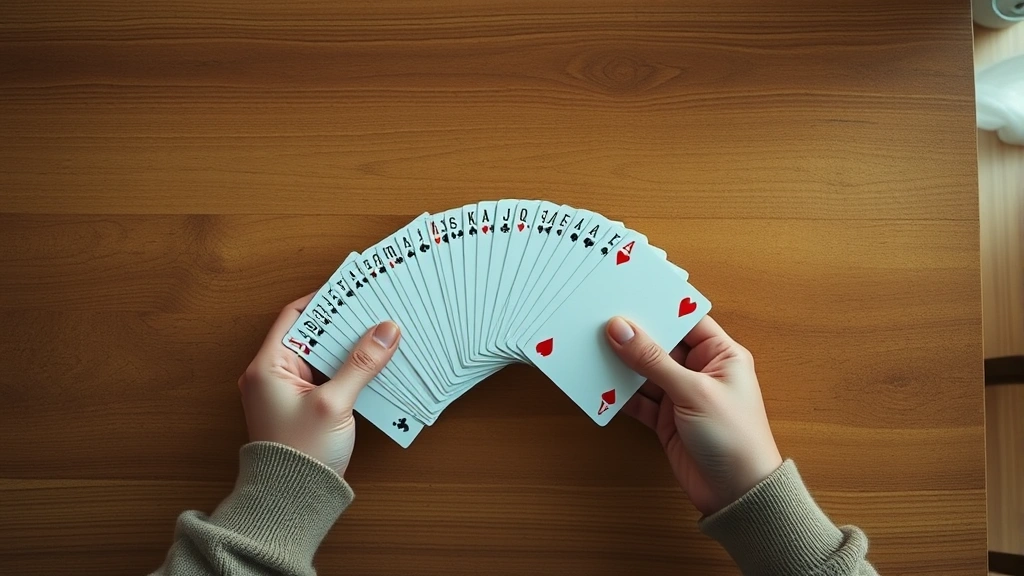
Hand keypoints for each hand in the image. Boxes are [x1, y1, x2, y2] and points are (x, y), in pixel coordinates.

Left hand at [237, 294, 400, 477]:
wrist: (291, 501)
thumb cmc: (302, 455)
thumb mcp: (335, 403)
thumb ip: (360, 364)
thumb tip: (386, 331)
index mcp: (267, 367)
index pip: (295, 317)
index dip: (324, 300)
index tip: (352, 289)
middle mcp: (272, 375)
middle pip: (311, 335)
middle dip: (343, 323)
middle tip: (373, 309)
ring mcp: (286, 392)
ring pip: (321, 356)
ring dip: (348, 347)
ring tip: (378, 334)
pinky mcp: (302, 407)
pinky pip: (326, 377)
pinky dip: (346, 369)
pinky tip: (372, 366)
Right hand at [606, 315, 781, 515]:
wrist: (737, 494)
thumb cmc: (735, 438)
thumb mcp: (693, 392)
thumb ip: (653, 360)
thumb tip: (621, 329)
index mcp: (721, 354)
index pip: (686, 319)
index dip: (658, 306)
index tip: (626, 293)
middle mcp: (700, 370)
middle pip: (660, 344)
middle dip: (632, 335)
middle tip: (599, 320)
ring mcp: (681, 395)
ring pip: (644, 371)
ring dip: (621, 364)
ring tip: (591, 349)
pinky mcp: (666, 418)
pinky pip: (637, 398)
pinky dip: (619, 394)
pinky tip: (599, 385)